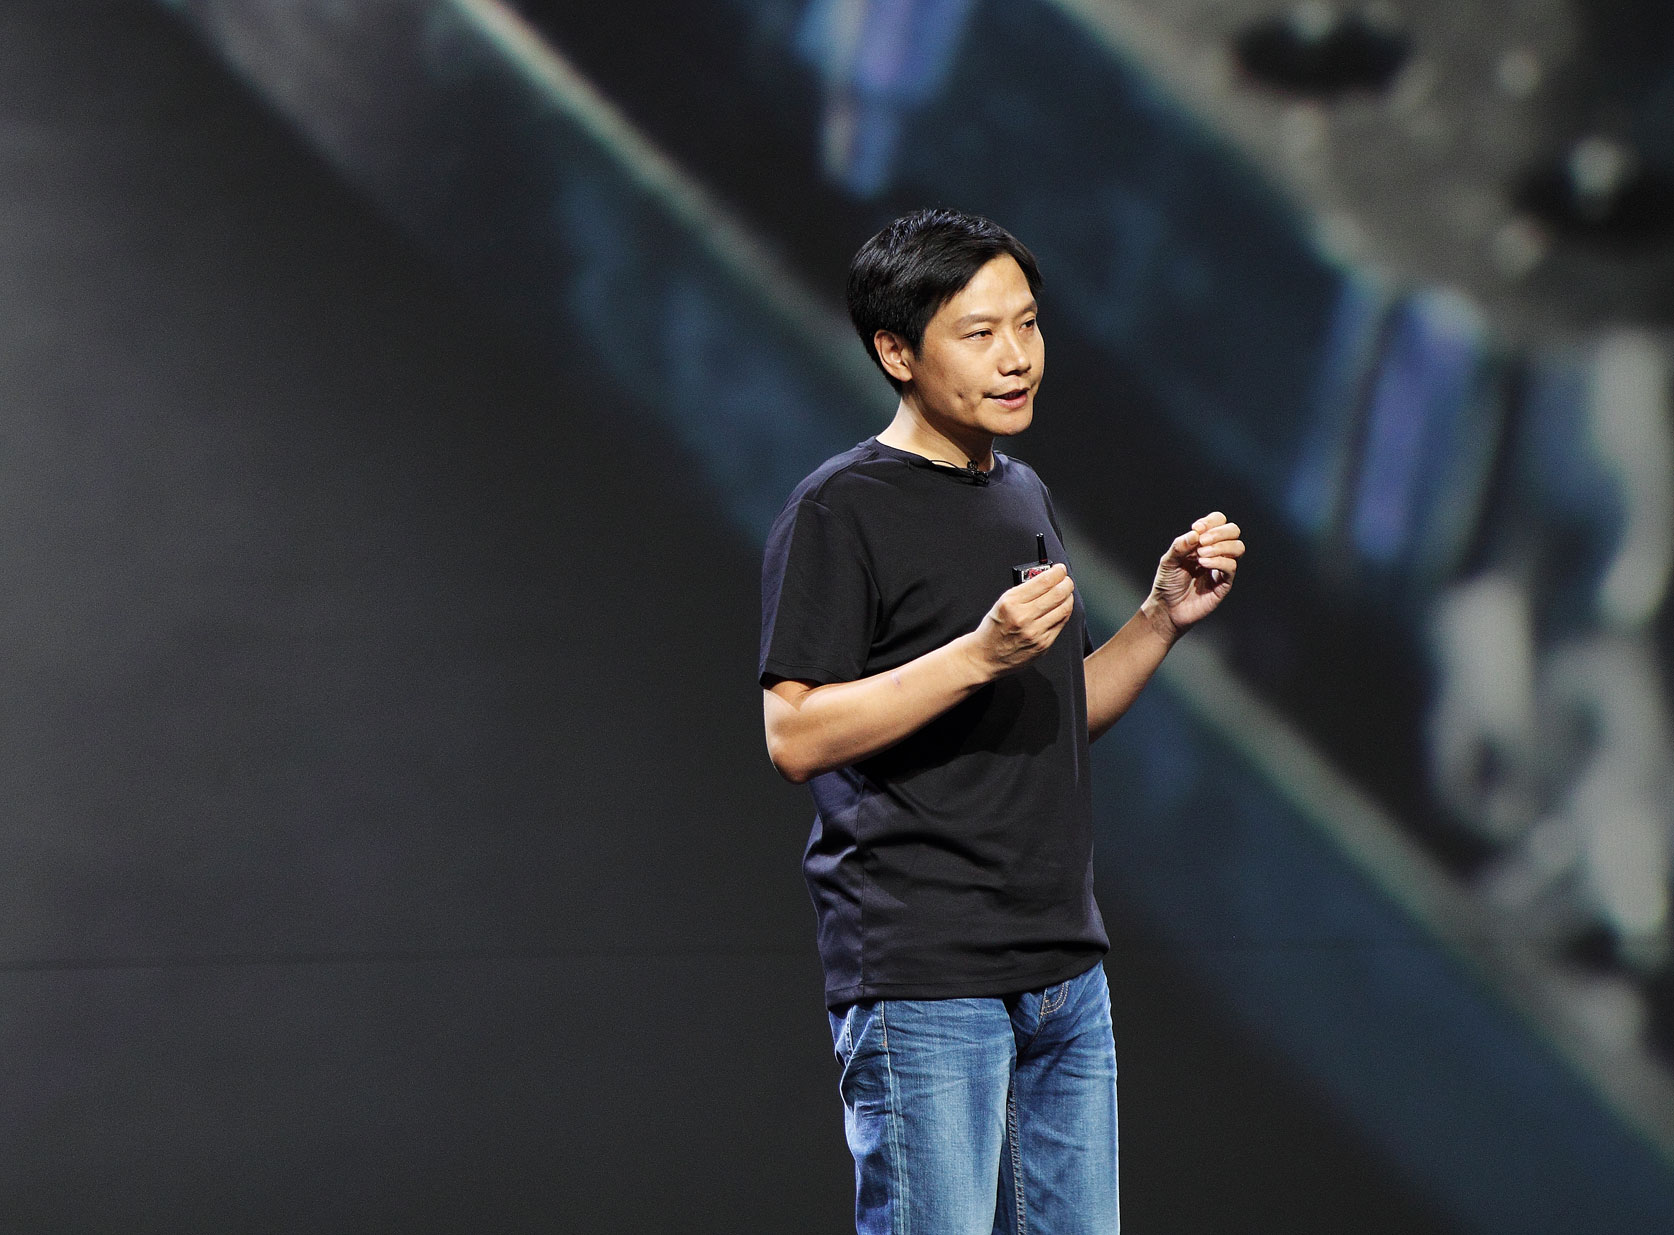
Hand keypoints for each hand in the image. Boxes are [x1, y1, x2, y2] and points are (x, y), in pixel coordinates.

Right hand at [969, 563, 1075, 675]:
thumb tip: (1046, 579)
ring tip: (1066, 594)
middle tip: (1067, 580)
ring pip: (1063, 609)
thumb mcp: (1001, 603)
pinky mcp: (1043, 644)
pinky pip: (1061, 624)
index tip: (1060, 569)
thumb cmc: (993, 629)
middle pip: (1058, 594)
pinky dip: (1064, 613)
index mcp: (1011, 603)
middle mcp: (1023, 617)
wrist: (985, 657)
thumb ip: (1023, 591)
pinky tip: (1061, 609)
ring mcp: (1035, 632)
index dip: (1057, 573)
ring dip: (1068, 597)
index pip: (1043, 582)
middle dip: (1067, 583)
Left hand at [1143, 512, 1243, 641]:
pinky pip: (1231, 567)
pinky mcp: (1224, 583)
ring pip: (1238, 547)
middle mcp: (1215, 552)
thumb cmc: (1168, 584)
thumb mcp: (1168, 561)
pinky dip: (1218, 561)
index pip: (1218, 522)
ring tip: (1200, 555)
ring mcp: (1221, 568)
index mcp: (1203, 543)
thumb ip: (1180, 546)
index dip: (1211, 521)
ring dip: (1220, 546)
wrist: (1167, 608)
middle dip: (1219, 532)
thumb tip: (1195, 533)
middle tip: (1202, 542)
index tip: (1196, 529)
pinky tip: (1203, 564)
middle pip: (1233, 531)